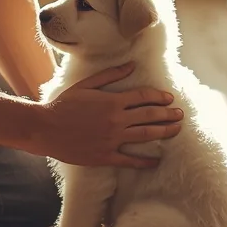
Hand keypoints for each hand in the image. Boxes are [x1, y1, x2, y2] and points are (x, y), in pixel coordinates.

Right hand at [35, 63, 183, 167]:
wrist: (45, 128)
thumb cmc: (63, 104)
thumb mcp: (86, 85)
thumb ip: (110, 75)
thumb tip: (131, 65)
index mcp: (113, 101)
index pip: (144, 97)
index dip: (159, 97)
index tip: (169, 98)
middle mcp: (116, 120)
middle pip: (150, 116)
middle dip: (168, 114)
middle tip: (181, 114)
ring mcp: (112, 139)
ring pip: (145, 135)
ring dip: (164, 132)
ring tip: (177, 130)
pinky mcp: (105, 156)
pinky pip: (129, 160)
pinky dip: (144, 161)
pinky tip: (156, 161)